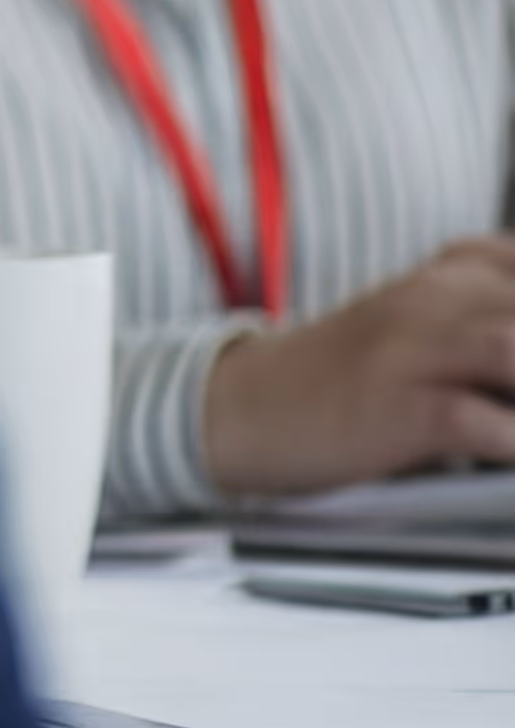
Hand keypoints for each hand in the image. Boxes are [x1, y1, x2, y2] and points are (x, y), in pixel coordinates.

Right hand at [201, 236, 514, 497]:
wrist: (240, 406)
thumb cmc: (344, 378)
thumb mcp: (423, 323)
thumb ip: (493, 319)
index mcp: (452, 275)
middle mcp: (433, 300)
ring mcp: (409, 351)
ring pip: (511, 347)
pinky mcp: (390, 408)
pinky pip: (471, 420)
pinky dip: (511, 441)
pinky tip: (513, 452)